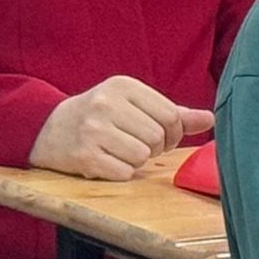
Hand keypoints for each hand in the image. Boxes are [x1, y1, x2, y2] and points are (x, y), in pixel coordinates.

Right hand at [30, 77, 215, 181]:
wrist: (48, 129)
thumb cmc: (100, 117)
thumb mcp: (133, 105)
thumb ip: (173, 113)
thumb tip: (211, 119)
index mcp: (123, 85)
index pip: (171, 115)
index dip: (173, 134)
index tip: (160, 137)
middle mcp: (107, 104)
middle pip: (158, 137)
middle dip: (154, 148)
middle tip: (137, 146)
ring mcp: (93, 130)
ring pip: (143, 156)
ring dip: (137, 162)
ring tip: (120, 152)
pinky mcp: (84, 155)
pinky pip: (124, 173)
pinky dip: (121, 173)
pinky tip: (107, 162)